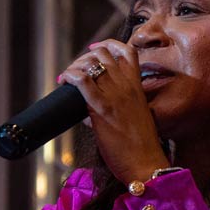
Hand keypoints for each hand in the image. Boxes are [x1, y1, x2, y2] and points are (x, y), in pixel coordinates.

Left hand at [58, 40, 168, 183]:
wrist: (146, 164)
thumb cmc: (140, 147)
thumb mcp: (134, 119)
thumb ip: (116, 110)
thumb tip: (89, 114)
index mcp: (138, 87)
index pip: (127, 52)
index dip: (108, 45)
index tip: (95, 50)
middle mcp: (127, 86)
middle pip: (104, 54)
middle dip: (85, 57)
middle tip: (76, 71)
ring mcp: (115, 96)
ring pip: (92, 62)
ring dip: (75, 65)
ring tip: (67, 78)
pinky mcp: (102, 109)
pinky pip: (83, 81)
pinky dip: (70, 76)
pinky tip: (64, 82)